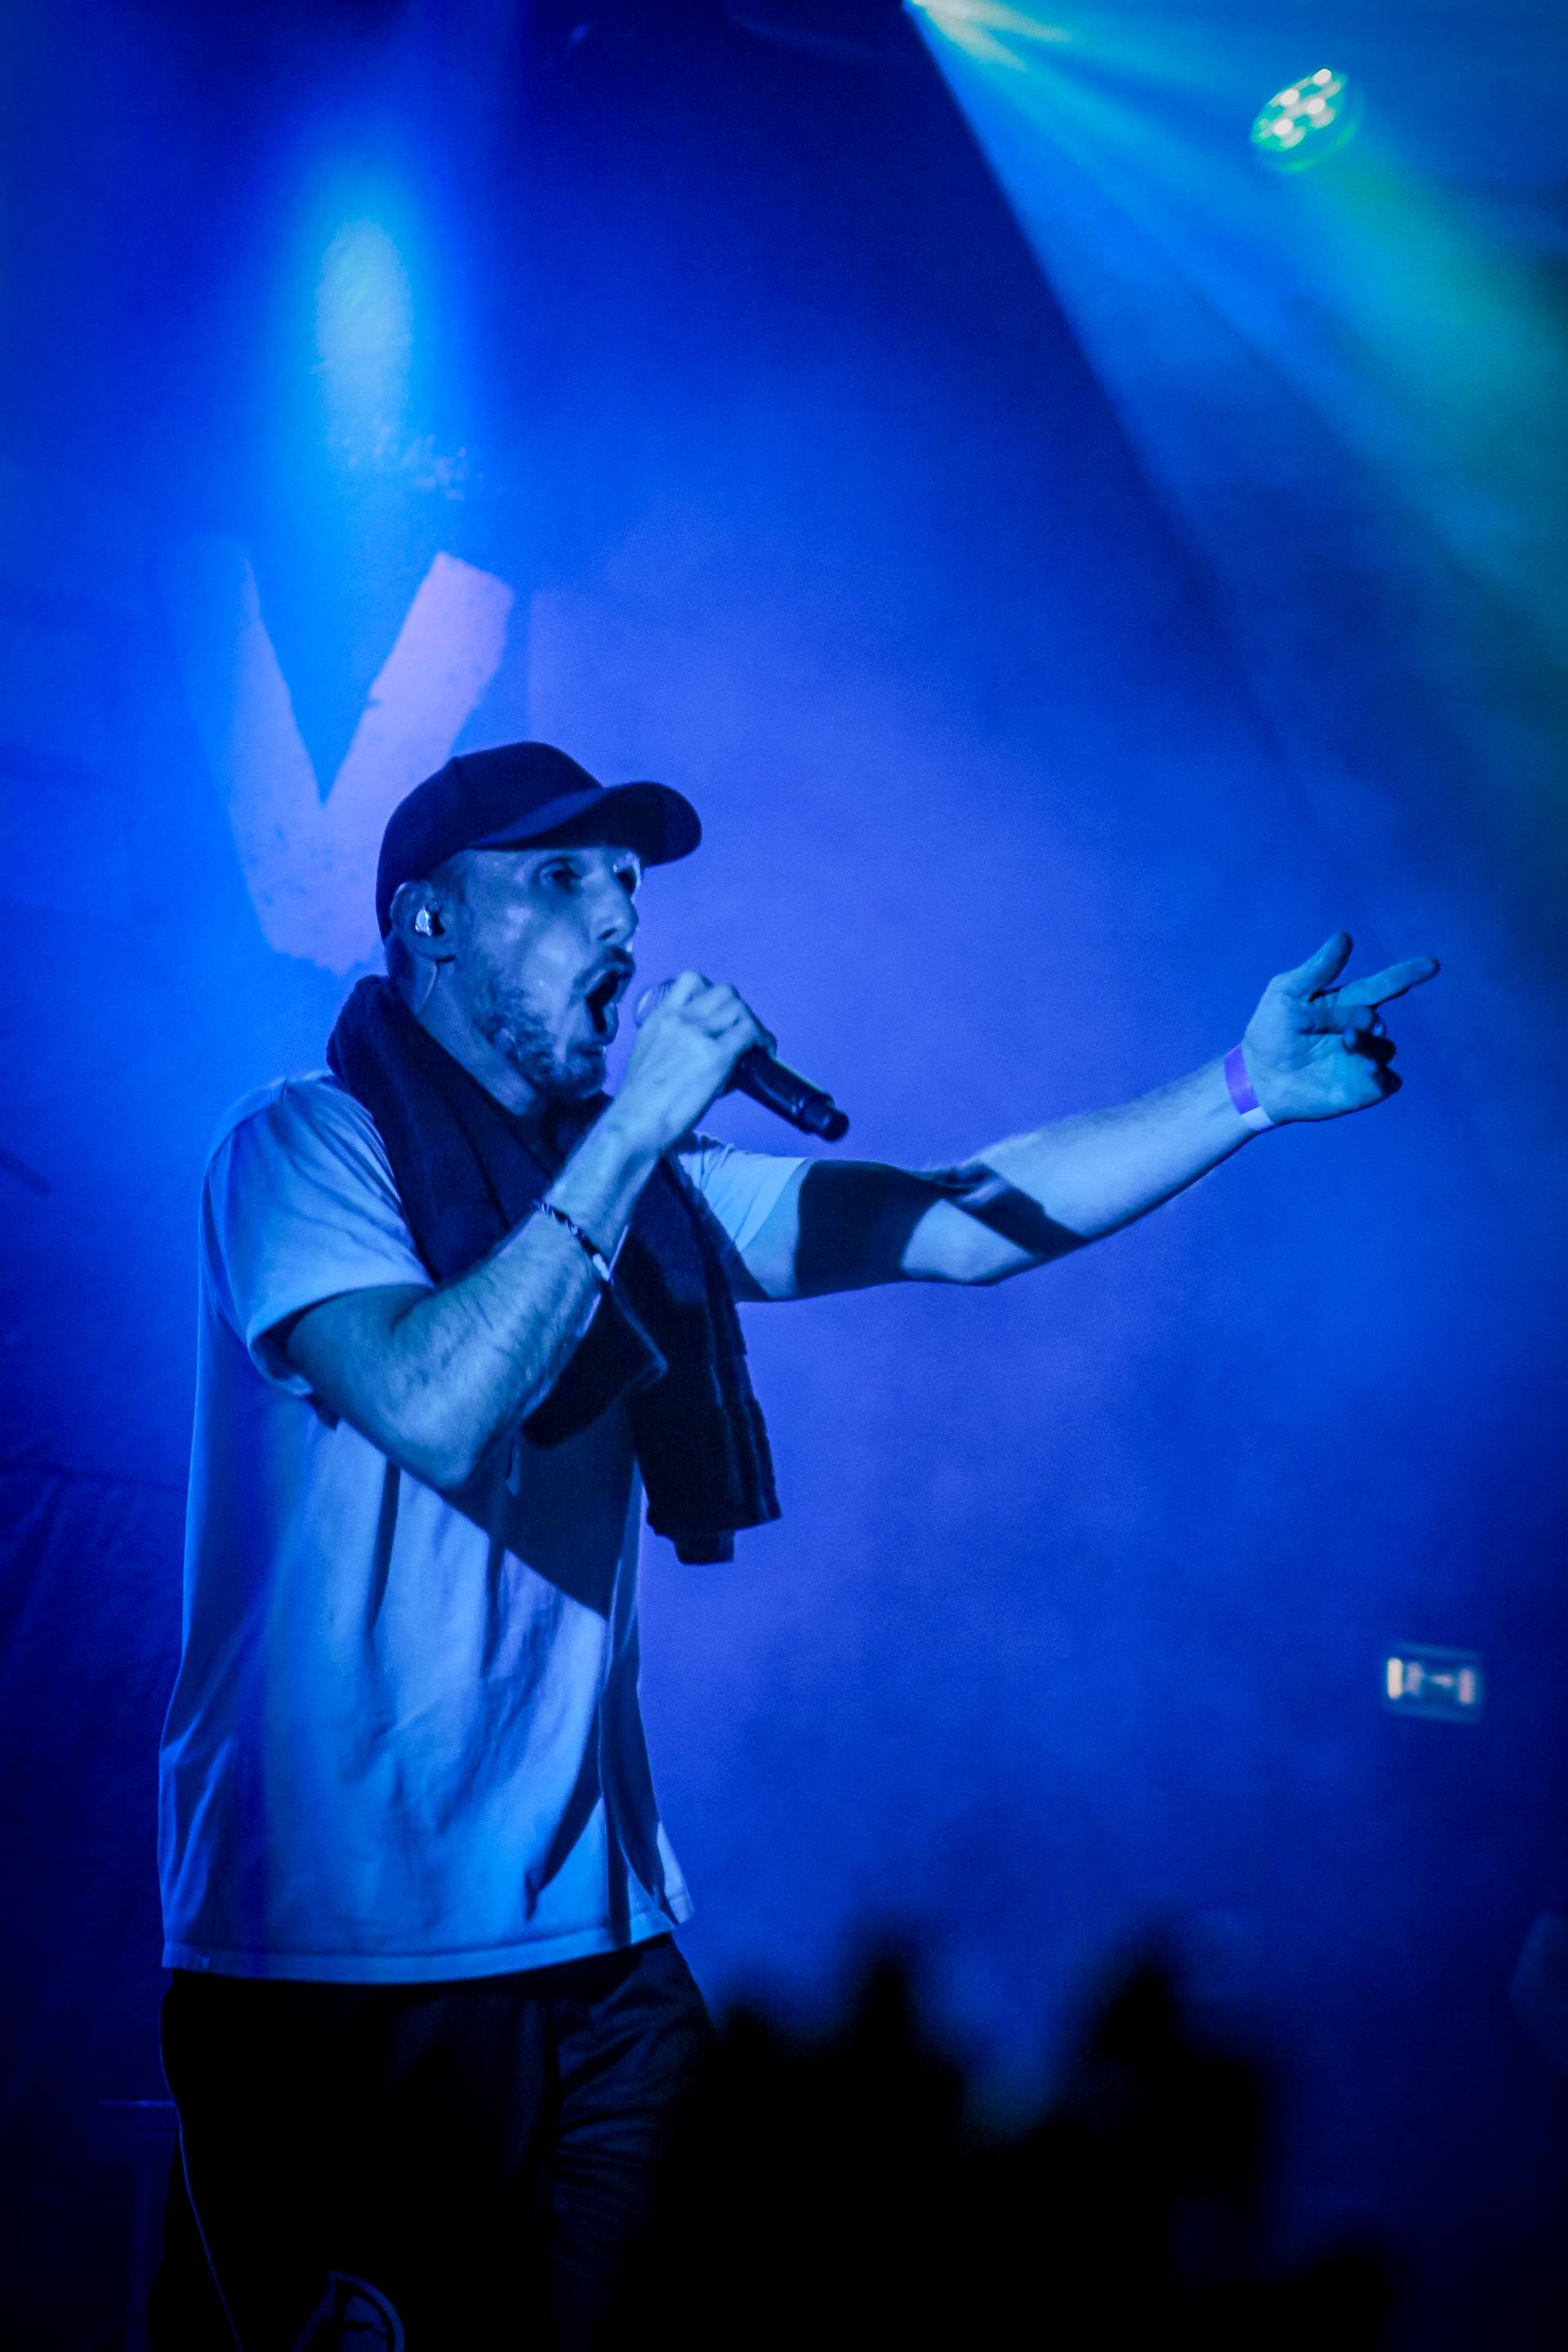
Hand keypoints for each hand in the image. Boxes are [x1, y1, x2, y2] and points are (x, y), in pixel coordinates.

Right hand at [606, 971, 773, 1157]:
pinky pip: (750, 1033)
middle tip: (743, 1032)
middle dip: (739, 1010)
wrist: (634, 1123)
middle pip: (726, 992)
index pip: (693, 980)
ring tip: (756, 1045)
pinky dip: (763, 1040)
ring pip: (741, 1009)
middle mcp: (680, 1019)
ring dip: (753, 1025)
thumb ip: (671, 1041)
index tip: (721, 1016)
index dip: (715, 994)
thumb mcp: (647, 1055)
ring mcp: (699, 1035)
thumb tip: (704, 1047)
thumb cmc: (640, 1101)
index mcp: (660, 1017)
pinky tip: (764, 1054)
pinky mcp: (716, 1056)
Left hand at [1241, 933, 1439, 1123]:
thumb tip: (1345, 937)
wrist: (1258, 1079)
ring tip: (1347, 1039)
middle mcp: (1362, 1029)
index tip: (1432, 964)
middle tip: (1337, 1026)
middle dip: (1358, 1017)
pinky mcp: (1365, 1088)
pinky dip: (1382, 1072)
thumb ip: (1318, 970)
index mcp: (1346, 1003)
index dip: (1406, 974)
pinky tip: (1367, 1066)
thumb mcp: (1286, 993)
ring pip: (1385, 1047)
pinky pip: (1388, 1080)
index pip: (1382, 985)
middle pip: (1376, 1016)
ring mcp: (1364, 1059)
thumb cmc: (1270, 1032)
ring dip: (1367, 1042)